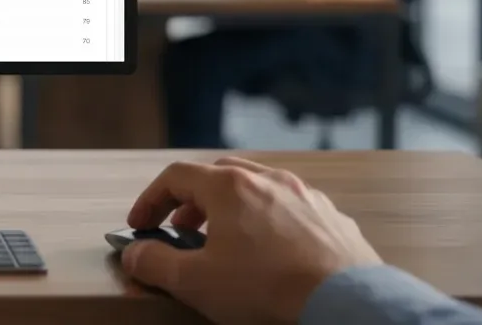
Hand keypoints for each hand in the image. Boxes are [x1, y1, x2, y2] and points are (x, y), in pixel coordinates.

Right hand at [120, 157, 380, 324]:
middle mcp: (269, 181)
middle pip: (217, 175)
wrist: (346, 307)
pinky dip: (270, 221)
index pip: (175, 177)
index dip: (150, 200)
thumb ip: (155, 264)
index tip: (141, 227)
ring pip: (258, 188)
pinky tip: (271, 253)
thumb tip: (135, 254)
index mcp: (230, 187)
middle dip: (192, 201)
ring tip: (226, 240)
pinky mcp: (333, 220)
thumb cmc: (271, 290)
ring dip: (232, 208)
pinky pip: (292, 209)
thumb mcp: (196, 282)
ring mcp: (305, 197)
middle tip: (181, 230)